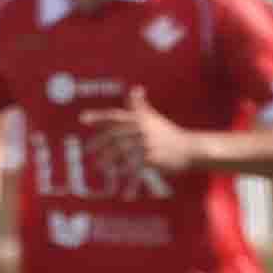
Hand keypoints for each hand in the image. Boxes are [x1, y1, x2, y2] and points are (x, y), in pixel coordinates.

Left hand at [78, 87, 195, 181]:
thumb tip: (135, 88)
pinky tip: (120, 184)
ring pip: (122, 153)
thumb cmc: (169, 133)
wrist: (190, 148)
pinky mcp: (153, 159)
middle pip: (115, 136)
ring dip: (108, 160)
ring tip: (98, 167)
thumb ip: (140, 105)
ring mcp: (148, 144)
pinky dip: (127, 178)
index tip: (82, 118)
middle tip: (87, 152)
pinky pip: (135, 168)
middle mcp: (142, 130)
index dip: (99, 116)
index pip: (116, 116)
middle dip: (99, 144)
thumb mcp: (153, 118)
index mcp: (140, 120)